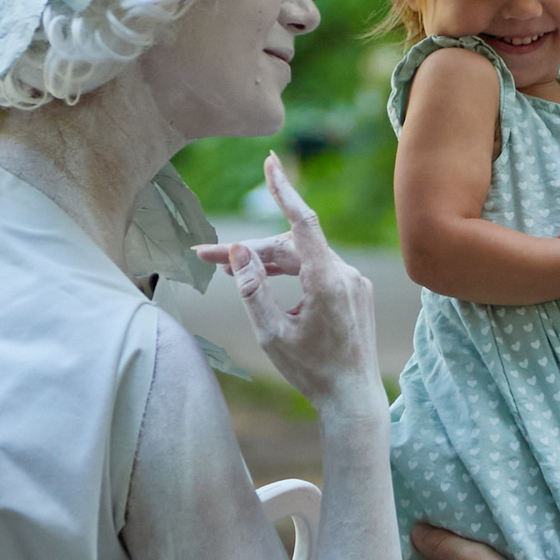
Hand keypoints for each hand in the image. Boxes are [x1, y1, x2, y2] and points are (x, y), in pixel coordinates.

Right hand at [189, 154, 377, 406]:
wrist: (352, 397)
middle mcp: (345, 274)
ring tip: (227, 271)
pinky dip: (290, 273)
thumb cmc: (310, 371)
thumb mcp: (270, 333)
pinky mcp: (354, 291)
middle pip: (291, 247)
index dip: (283, 190)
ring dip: (267, 262)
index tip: (269, 162)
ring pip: (303, 258)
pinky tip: (264, 284)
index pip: (302, 222)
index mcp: (327, 281)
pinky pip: (317, 270)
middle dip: (249, 251)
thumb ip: (252, 288)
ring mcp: (353, 282)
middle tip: (206, 257)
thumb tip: (239, 250)